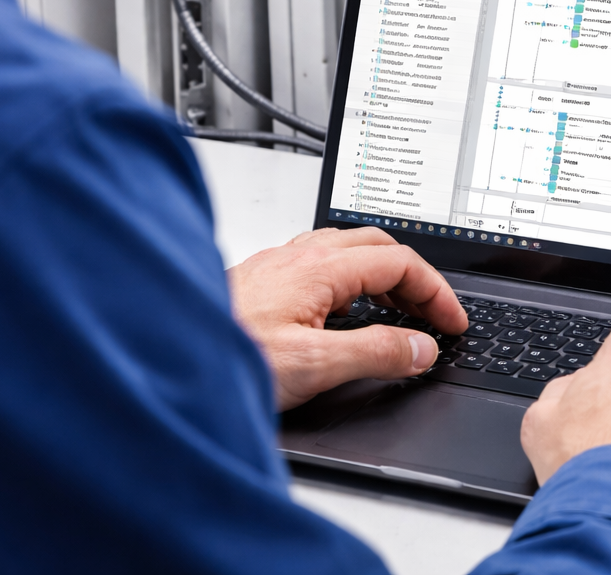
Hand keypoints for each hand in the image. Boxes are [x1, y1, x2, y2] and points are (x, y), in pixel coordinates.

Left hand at [226, 227, 467, 410]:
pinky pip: (319, 265)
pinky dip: (349, 281)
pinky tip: (341, 310)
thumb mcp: (314, 364)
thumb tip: (421, 348)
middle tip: (433, 313)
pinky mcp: (259, 283)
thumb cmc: (222, 356)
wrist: (158, 358)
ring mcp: (276, 266)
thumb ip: (375, 353)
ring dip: (382, 273)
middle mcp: (297, 257)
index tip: (452, 322)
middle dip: (415, 276)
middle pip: (378, 246)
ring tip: (397, 307)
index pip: (400, 262)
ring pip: (346, 251)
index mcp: (319, 267)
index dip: (436, 291)